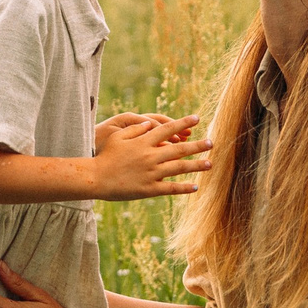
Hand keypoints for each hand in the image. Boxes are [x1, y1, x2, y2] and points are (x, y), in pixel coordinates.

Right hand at [88, 113, 209, 200]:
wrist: (95, 178)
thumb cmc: (105, 156)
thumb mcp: (119, 137)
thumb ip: (136, 129)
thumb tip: (151, 124)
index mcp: (143, 141)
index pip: (168, 129)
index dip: (183, 123)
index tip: (197, 118)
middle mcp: (150, 156)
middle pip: (179, 148)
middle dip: (197, 145)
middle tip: (211, 142)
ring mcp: (151, 173)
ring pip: (179, 168)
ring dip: (196, 165)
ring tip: (209, 164)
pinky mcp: (149, 189)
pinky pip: (170, 188)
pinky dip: (184, 187)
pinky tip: (195, 186)